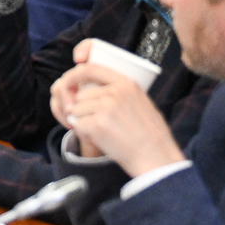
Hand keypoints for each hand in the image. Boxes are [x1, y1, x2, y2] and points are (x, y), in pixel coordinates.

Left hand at [50, 62, 181, 175]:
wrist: (155, 156)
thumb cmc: (149, 134)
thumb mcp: (140, 101)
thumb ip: (118, 91)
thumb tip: (89, 88)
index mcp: (126, 83)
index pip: (91, 68)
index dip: (74, 75)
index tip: (69, 83)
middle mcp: (115, 92)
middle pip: (80, 95)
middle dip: (81, 109)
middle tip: (97, 123)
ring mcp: (106, 107)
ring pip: (76, 109)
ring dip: (82, 121)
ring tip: (103, 131)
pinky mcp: (98, 124)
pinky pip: (77, 124)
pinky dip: (83, 132)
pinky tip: (100, 138)